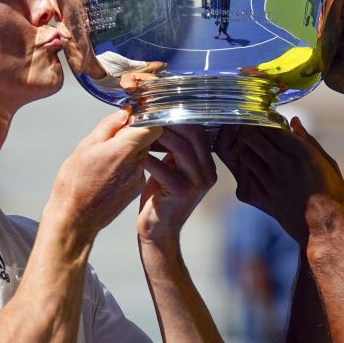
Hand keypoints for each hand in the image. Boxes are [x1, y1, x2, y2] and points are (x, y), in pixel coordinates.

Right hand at [48, 109, 161, 238]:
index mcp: (125, 150)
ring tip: (106, 158)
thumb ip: (109, 126)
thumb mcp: (86, 146)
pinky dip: (126, 165)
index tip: (134, 115)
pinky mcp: (136, 189)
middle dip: (132, 133)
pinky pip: (137, 168)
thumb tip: (125, 112)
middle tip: (112, 137)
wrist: (75, 218)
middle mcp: (137, 164)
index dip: (146, 117)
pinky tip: (108, 173)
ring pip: (141, 153)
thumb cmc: (75, 182)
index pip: (153, 125)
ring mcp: (138, 178)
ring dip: (128, 150)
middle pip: (146, 138)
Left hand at [137, 125, 216, 242]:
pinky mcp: (182, 192)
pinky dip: (148, 157)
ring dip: (158, 136)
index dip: (179, 117)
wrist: (158, 233)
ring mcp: (198, 183)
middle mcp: (208, 173)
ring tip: (140, 131)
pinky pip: (163, 167)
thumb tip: (162, 119)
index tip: (157, 110)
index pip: (199, 131)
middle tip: (148, 116)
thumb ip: (175, 150)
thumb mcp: (173, 170)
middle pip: (193, 135)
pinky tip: (135, 152)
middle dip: (169, 122)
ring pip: (181, 148)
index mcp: (207, 166)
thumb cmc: (161, 198)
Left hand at [215, 117, 343, 243]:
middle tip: (257, 130)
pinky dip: (248, 166)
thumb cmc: (334, 196)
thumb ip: (308, 141)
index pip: (271, 127)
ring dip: (247, 146)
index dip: (267, 121)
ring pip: (244, 153)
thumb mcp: (328, 164)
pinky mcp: (261, 198)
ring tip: (256, 147)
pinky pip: (245, 174)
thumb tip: (293, 121)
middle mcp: (282, 167)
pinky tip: (258, 167)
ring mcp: (269, 183)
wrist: (327, 233)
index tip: (270, 120)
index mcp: (302, 155)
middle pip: (251, 137)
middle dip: (252, 129)